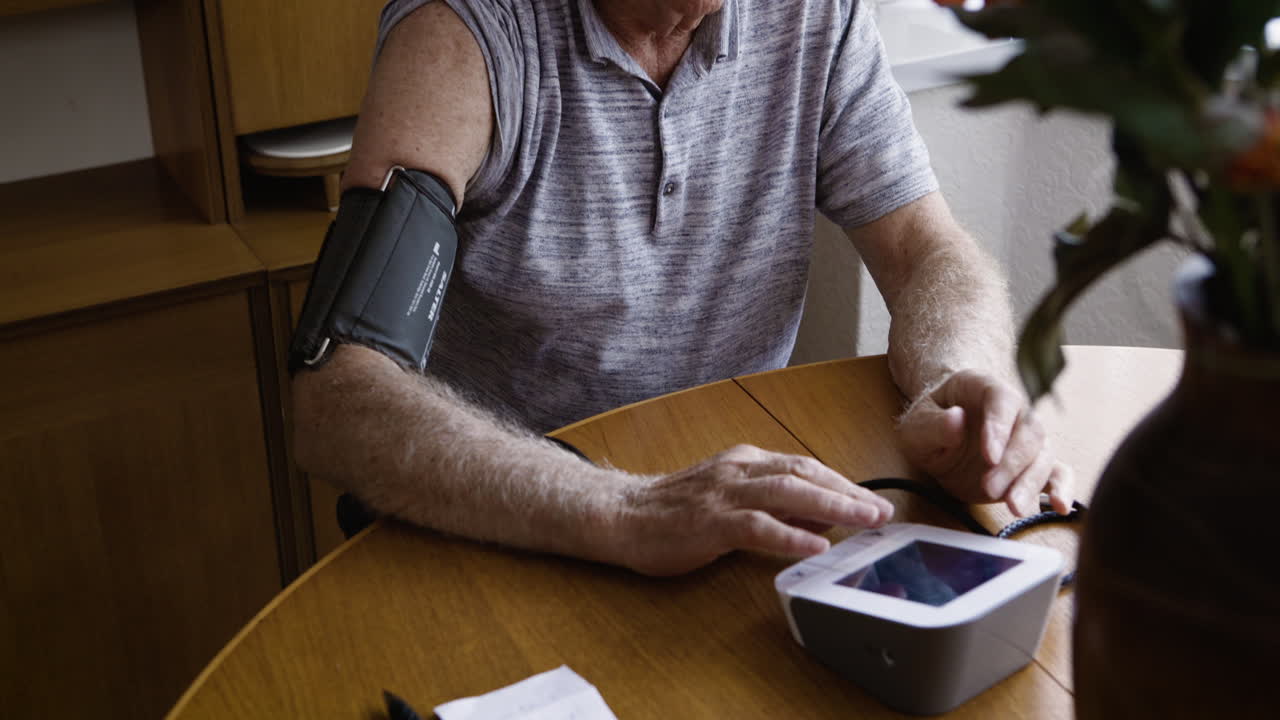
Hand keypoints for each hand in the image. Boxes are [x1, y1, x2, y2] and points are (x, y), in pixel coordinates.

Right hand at [611, 445, 893, 575]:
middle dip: (848, 492)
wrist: (621, 515)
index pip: (804, 466)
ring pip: (786, 493)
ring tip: (865, 521)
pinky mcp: (709, 521)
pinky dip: (789, 535)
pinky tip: (816, 544)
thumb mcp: (731, 499)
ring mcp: (723, 494)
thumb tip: (822, 517)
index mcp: (745, 461)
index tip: (873, 500)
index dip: (843, 482)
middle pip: (804, 474)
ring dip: (832, 505)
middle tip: (883, 511)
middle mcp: (738, 469)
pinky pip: (756, 526)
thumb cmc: (675, 510)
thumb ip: (774, 506)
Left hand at [897, 370, 1074, 517]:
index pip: (1002, 401)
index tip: (989, 456)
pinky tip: (1060, 507)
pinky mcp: (1029, 466)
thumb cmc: (930, 422)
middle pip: (1029, 432)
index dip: (999, 427)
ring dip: (1030, 483)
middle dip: (1012, 464)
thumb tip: (955, 420)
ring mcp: (1025, 439)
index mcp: (985, 388)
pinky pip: (1056, 473)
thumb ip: (934, 424)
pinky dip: (1061, 489)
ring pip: (1043, 456)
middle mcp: (1014, 411)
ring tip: (1013, 507)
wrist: (937, 436)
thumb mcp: (917, 423)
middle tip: (990, 488)